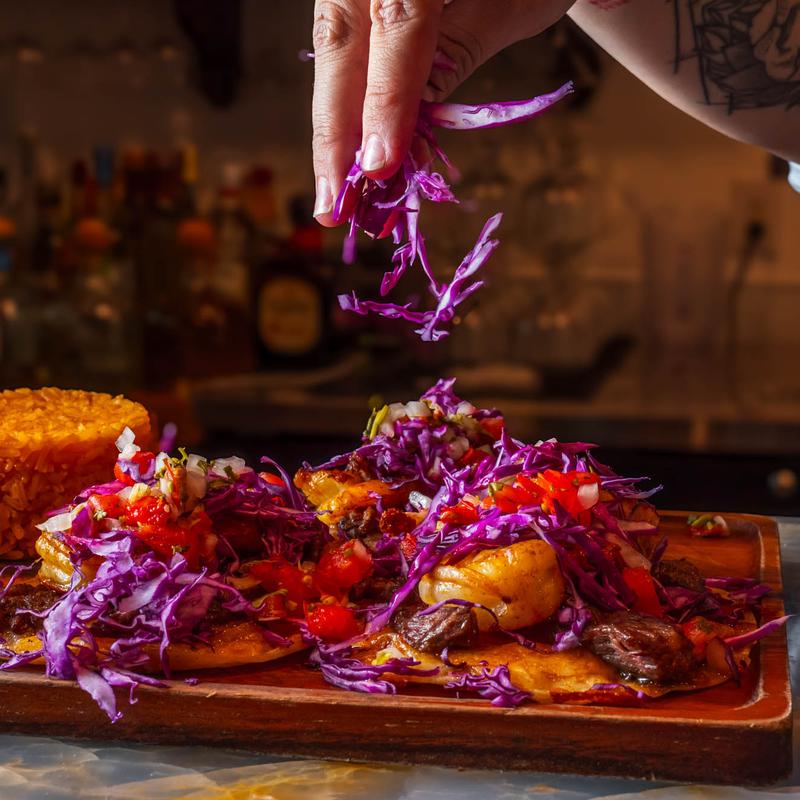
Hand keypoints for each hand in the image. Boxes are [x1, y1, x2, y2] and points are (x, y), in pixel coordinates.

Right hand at [311, 0, 576, 225]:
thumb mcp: (515, 1)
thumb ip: (459, 49)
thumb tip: (407, 129)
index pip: (398, 23)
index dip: (387, 99)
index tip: (380, 165)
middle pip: (342, 42)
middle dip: (336, 133)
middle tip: (332, 208)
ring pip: (332, 48)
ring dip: (332, 129)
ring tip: (332, 196)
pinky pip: (341, 47)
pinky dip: (345, 107)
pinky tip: (345, 155)